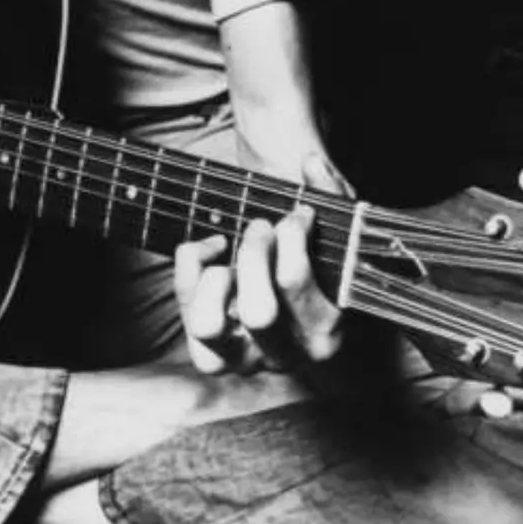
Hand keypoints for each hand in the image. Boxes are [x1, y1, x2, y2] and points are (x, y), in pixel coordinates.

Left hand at [173, 152, 350, 374]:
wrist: (292, 294)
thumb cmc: (320, 258)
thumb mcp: (337, 228)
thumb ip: (333, 194)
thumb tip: (312, 164)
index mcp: (325, 329)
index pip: (294, 281)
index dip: (290, 234)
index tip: (298, 214)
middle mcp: (285, 354)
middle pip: (256, 312)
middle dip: (252, 255)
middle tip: (261, 228)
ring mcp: (243, 359)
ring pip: (208, 327)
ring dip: (213, 277)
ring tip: (229, 248)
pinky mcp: (210, 354)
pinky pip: (185, 312)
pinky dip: (191, 268)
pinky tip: (215, 248)